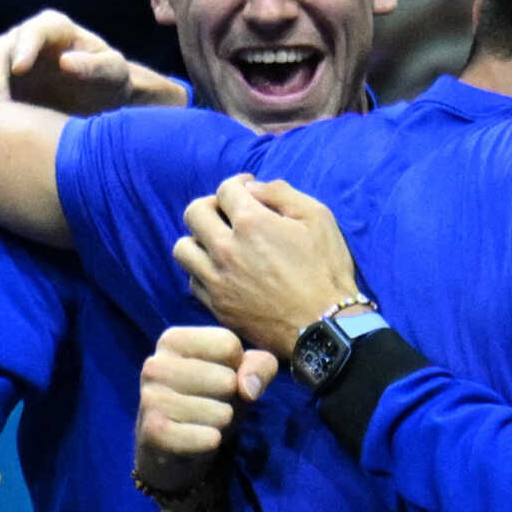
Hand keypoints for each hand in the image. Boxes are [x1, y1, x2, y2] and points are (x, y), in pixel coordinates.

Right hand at [0, 10, 136, 114]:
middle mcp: (24, 40)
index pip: (31, 32)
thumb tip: (65, 62)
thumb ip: (95, 65)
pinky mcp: (0, 84)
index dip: (23, 48)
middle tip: (2, 103)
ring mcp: (8, 61)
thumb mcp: (113, 72)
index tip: (20, 69)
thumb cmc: (111, 81)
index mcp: (54, 28)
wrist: (103, 101)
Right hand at [136, 325, 276, 492]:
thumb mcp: (243, 374)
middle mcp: (154, 364)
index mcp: (172, 340)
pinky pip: (210, 438)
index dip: (238, 368)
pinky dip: (212, 442)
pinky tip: (194, 439)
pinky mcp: (154, 431)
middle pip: (228, 380)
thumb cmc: (212, 399)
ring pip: (222, 413)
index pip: (228, 345)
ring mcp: (150, 398)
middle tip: (209, 405)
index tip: (218, 377)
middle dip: (231, 399)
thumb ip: (261, 366)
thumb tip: (247, 389)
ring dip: (222, 423)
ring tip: (201, 422)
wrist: (174, 448)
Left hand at [172, 175, 364, 362]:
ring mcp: (218, 280)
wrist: (326, 327)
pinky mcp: (218, 306)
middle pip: (194, 213)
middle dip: (211, 206)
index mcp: (252, 223)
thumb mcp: (318, 219)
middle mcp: (227, 249)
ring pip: (184, 248)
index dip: (237, 183)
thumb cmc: (327, 272)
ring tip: (218, 243)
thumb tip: (254, 188)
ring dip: (198, 239)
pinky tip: (223, 271)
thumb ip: (283, 194)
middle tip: (227, 213)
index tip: (247, 188)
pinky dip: (203, 270)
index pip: (225, 189)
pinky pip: (193, 280)